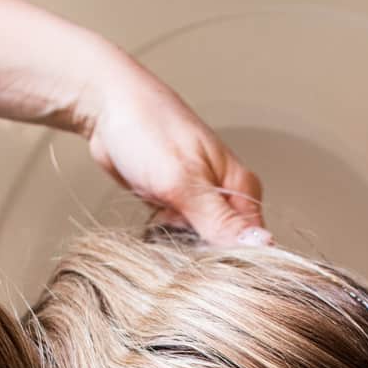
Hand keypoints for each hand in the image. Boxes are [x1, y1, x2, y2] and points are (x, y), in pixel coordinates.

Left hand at [77, 48, 270, 246]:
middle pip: (224, 248)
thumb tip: (262, 245)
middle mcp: (225, 197)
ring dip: (177, 242)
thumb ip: (221, 220)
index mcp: (241, 187)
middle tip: (174, 229)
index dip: (232, 259)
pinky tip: (152, 221)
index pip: (252, 242)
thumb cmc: (147, 129)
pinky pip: (175, 235)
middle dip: (198, 250)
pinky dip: (162, 235)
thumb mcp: (185, 181)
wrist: (104, 108)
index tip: (205, 260)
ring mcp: (199, 202)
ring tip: (160, 218)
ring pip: (197, 245)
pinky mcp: (175, 206)